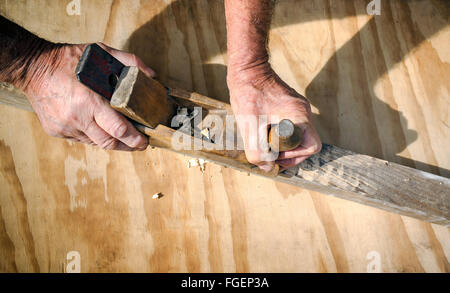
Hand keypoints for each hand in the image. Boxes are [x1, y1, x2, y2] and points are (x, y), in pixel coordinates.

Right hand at [24, 43, 154, 150]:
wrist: (33, 67)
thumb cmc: (69, 60)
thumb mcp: (101, 53)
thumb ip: (129, 62)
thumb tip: (152, 75)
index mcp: (89, 101)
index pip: (118, 129)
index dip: (135, 138)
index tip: (145, 139)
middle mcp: (77, 118)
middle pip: (109, 143)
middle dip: (128, 146)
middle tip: (140, 144)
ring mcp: (66, 127)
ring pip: (95, 142)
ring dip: (112, 141)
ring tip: (124, 138)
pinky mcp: (56, 131)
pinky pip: (82, 138)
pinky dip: (94, 135)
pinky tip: (100, 128)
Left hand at [228, 65, 321, 171]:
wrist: (246, 70)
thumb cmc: (247, 94)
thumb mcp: (249, 127)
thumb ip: (258, 152)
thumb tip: (267, 168)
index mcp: (298, 116)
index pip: (311, 147)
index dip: (294, 156)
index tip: (275, 154)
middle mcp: (303, 112)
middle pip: (306, 143)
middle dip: (289, 153)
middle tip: (270, 154)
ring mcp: (297, 108)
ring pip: (298, 135)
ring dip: (283, 144)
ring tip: (265, 144)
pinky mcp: (289, 106)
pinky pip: (290, 127)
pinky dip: (279, 134)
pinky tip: (263, 132)